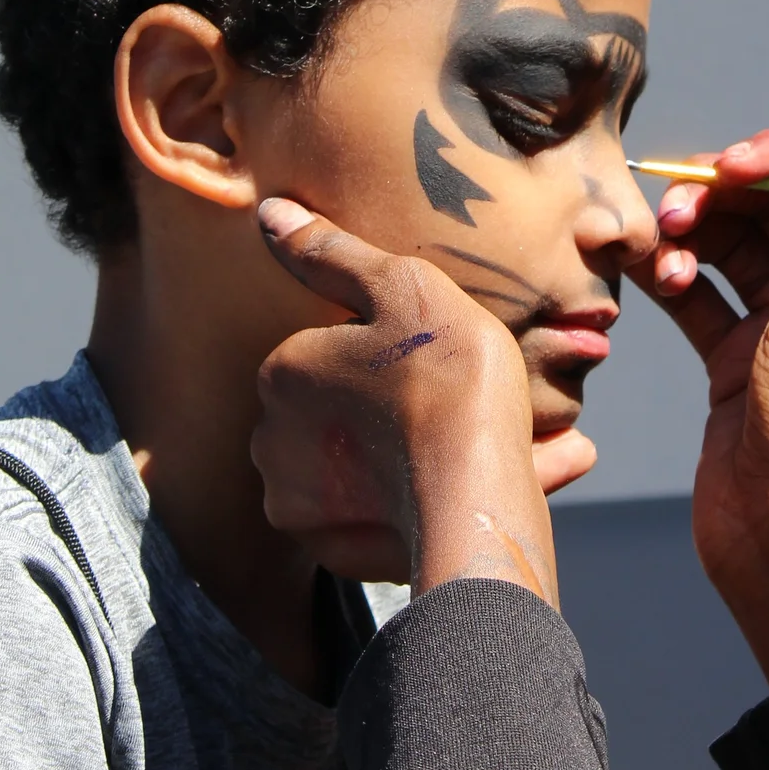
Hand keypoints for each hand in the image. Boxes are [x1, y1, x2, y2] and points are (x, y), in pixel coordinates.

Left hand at [253, 200, 558, 600]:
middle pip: (342, 412)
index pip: (330, 352)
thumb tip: (270, 214)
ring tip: (499, 442)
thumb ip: (331, 251)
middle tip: (471, 403)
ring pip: (363, 467)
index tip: (439, 360)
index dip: (391, 353)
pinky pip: (382, 520)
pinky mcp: (334, 555)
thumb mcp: (401, 287)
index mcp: (281, 373)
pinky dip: (425, 503)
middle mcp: (272, 441)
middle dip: (398, 409)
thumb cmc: (447, 377)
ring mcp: (299, 506)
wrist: (477, 495)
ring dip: (418, 456)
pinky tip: (491, 480)